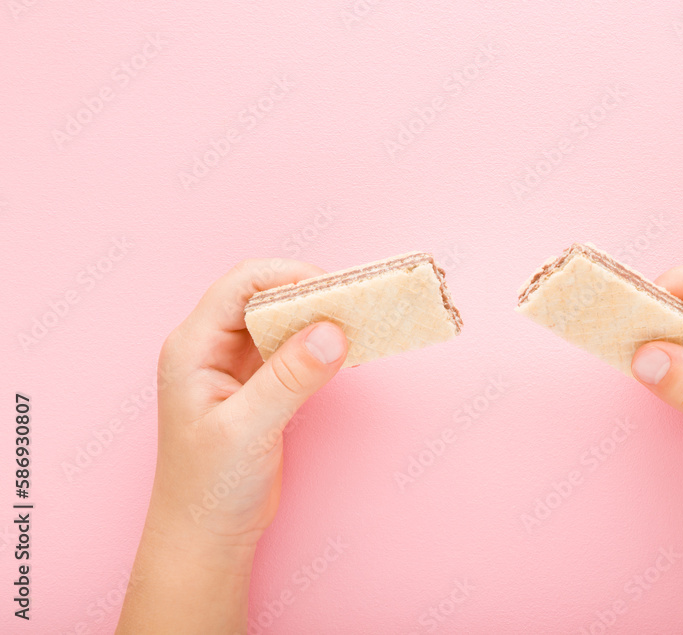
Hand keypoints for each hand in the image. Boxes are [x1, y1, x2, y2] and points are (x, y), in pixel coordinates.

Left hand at [118, 258, 347, 633]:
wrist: (207, 537)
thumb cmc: (208, 488)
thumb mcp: (248, 429)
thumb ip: (289, 378)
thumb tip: (332, 331)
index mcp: (193, 347)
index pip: (242, 285)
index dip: (288, 276)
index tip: (333, 290)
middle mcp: (211, 348)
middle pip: (264, 296)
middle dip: (310, 294)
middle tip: (354, 306)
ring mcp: (235, 366)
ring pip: (281, 321)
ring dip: (317, 319)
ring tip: (357, 325)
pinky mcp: (259, 385)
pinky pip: (292, 349)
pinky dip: (319, 345)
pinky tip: (345, 352)